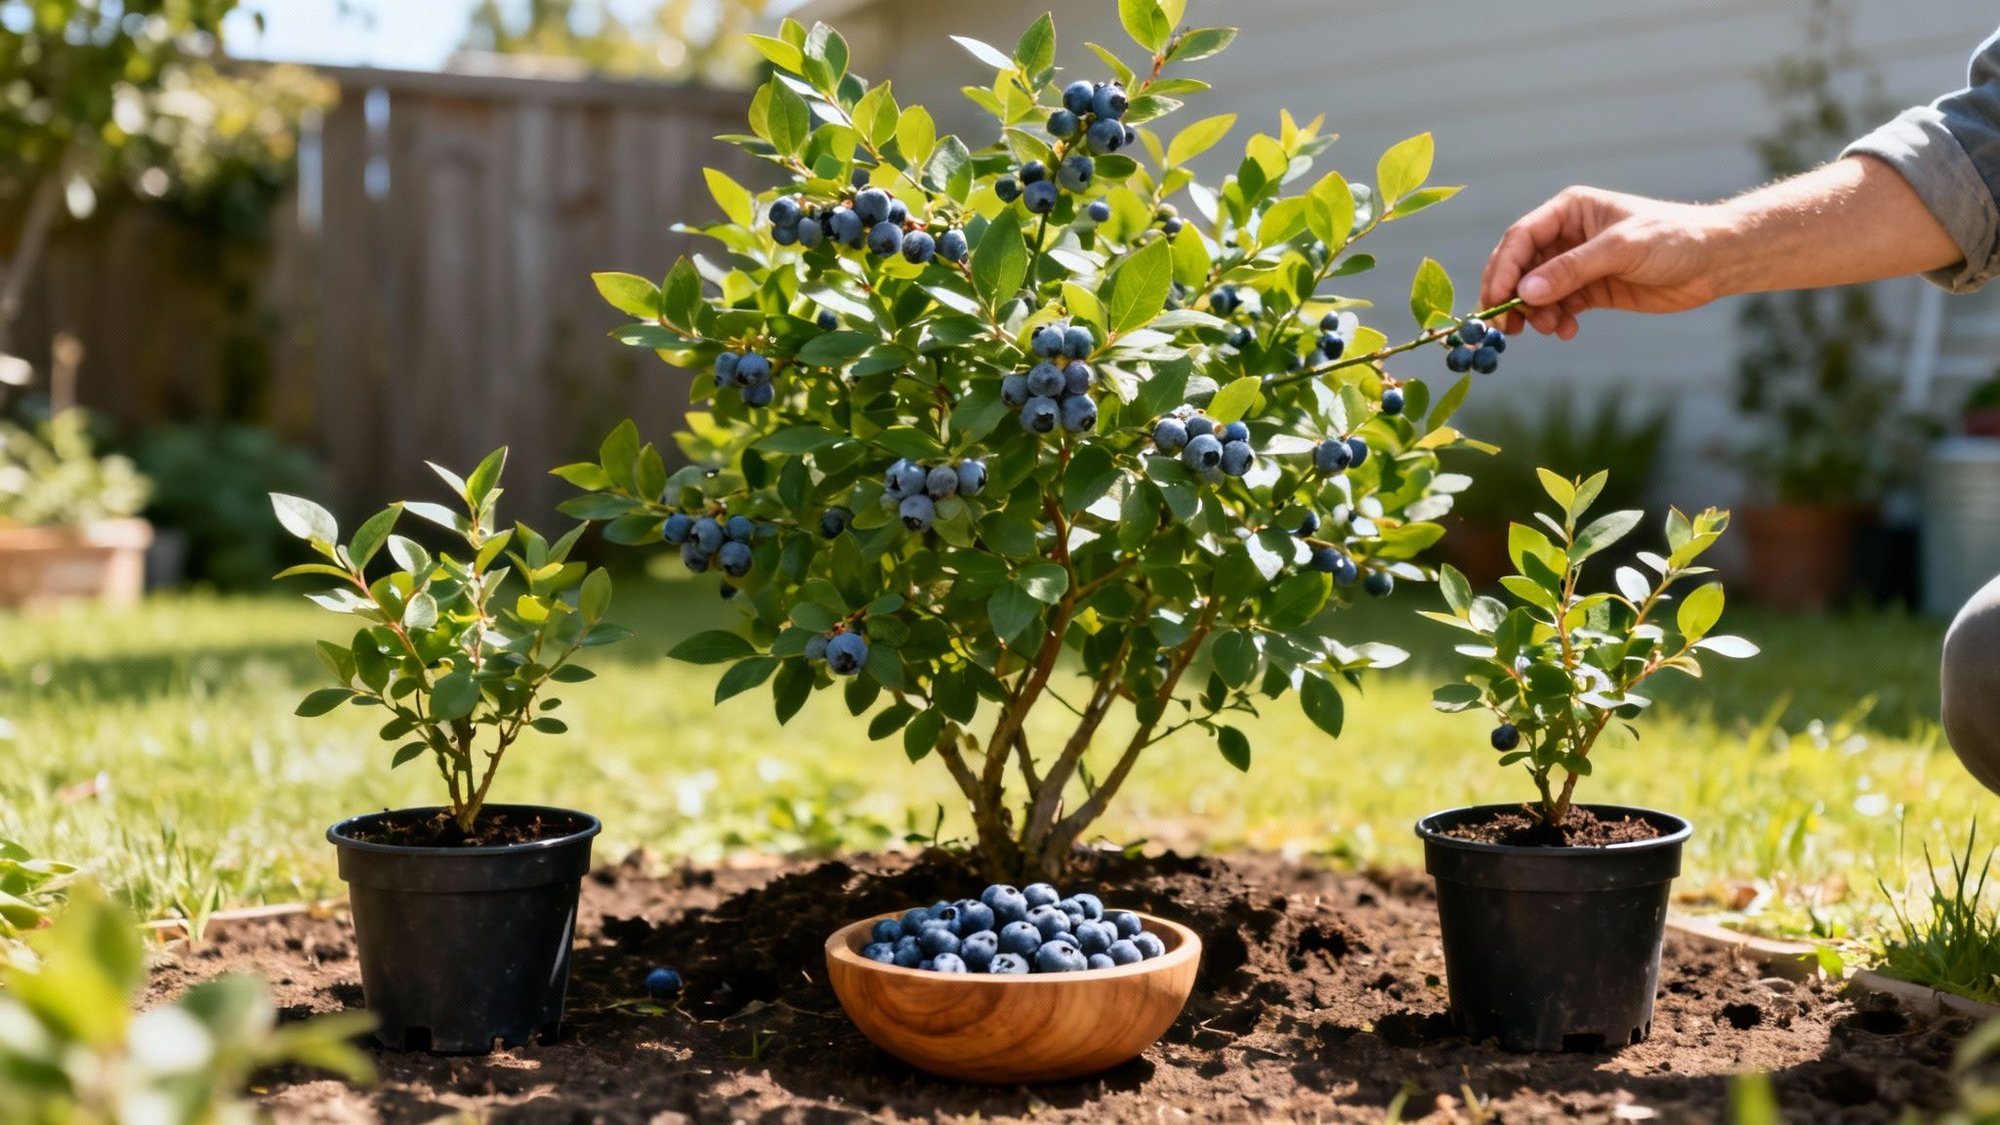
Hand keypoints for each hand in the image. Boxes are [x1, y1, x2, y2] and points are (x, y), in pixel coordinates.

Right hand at [1480, 186, 1725, 338]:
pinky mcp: (1591, 290)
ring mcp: (1578, 264)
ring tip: (1552, 328)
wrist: (1715, 261)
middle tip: (1507, 326)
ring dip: (1536, 314)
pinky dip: (1556, 322)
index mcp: (1569, 211)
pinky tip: (1567, 331)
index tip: (1496, 300)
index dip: (1503, 269)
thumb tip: (1525, 292)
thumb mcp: (1620, 250)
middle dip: (1512, 297)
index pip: (1521, 238)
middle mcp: (1567, 236)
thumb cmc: (1672, 239)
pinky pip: (1558, 308)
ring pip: (1536, 292)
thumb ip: (1571, 270)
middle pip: (1521, 267)